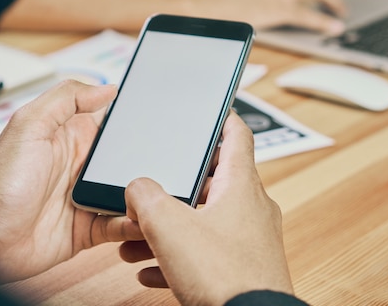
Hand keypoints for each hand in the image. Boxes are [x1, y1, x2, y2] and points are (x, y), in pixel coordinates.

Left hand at [0, 81, 142, 283]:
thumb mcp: (28, 126)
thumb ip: (65, 100)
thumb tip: (106, 88)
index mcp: (73, 137)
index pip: (114, 123)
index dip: (136, 121)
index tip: (160, 121)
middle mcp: (84, 166)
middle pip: (130, 160)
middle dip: (149, 162)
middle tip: (169, 165)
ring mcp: (89, 197)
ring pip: (131, 194)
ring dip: (145, 196)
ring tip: (158, 197)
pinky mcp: (90, 229)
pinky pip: (121, 225)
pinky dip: (135, 225)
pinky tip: (141, 223)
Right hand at [120, 113, 293, 305]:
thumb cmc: (225, 276)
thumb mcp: (170, 227)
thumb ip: (146, 197)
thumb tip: (137, 188)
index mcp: (241, 185)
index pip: (237, 135)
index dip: (221, 118)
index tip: (210, 110)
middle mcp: (250, 209)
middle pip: (210, 182)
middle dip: (174, 188)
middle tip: (151, 189)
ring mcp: (249, 240)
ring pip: (203, 222)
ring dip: (170, 227)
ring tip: (137, 239)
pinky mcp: (243, 267)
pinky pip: (206, 253)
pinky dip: (178, 256)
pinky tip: (150, 269)